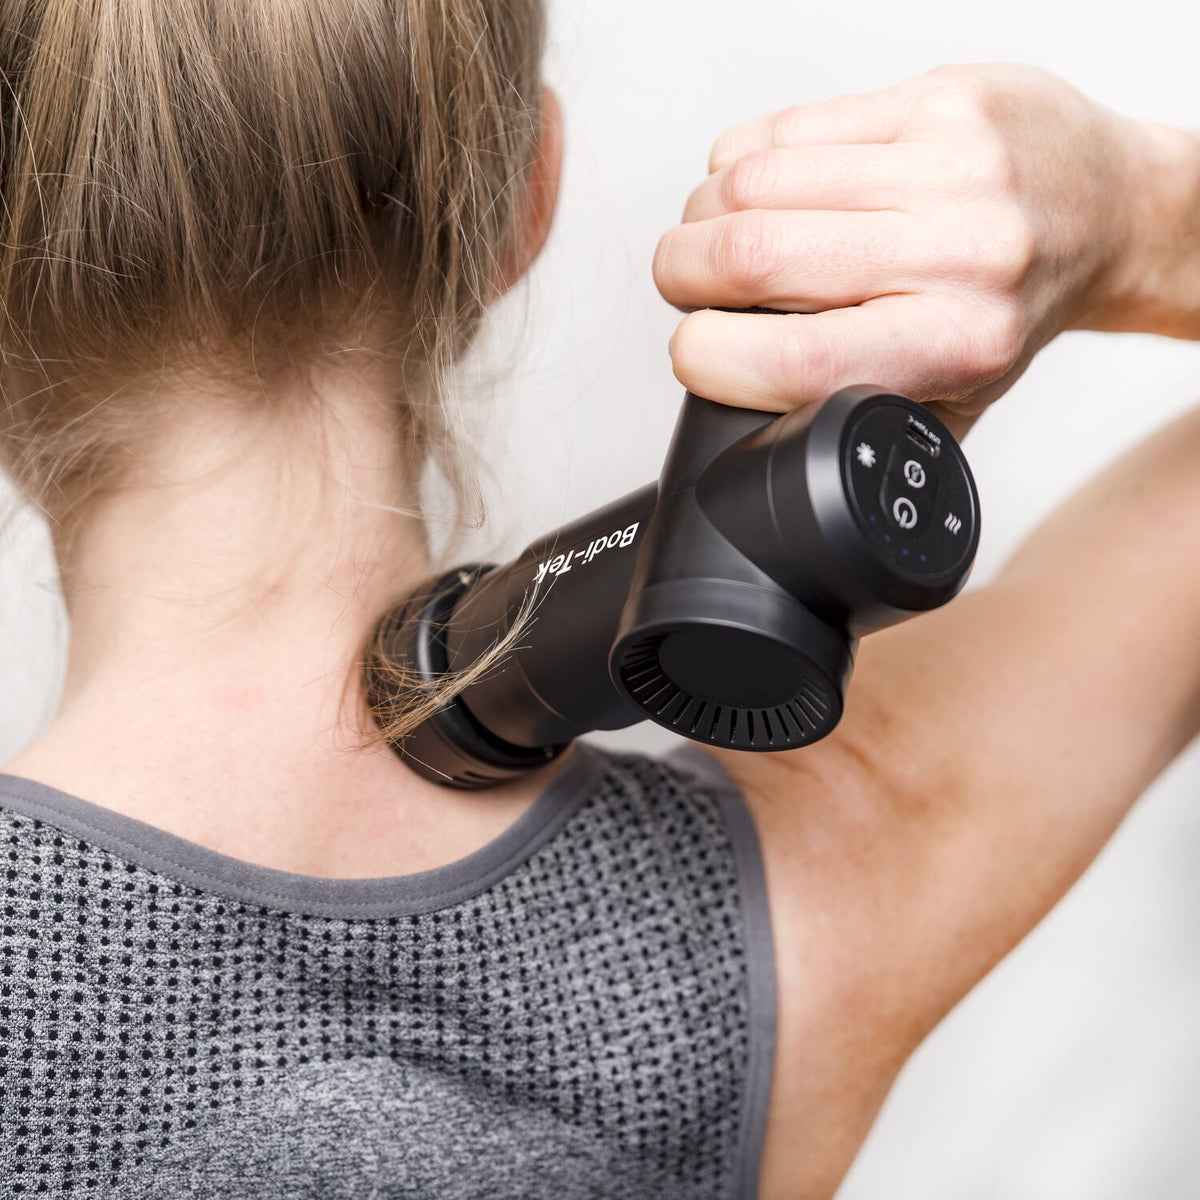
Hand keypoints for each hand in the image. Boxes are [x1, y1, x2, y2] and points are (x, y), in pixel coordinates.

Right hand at [654, 64, 1199, 434]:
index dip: (707, 358)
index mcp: (957, 345)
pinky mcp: (930, 99)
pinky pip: (783, 127)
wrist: (1102, 213)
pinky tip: (756, 188)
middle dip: (682, 276)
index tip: (697, 354)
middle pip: (751, 256)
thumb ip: (848, 409)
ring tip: (714, 237)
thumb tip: (742, 403)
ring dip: (701, 216)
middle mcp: (958, 252)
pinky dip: (740, 163)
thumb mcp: (944, 399)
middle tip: (685, 288)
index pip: (791, 358)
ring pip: (751, 182)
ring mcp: (945, 164)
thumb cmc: (1012, 310)